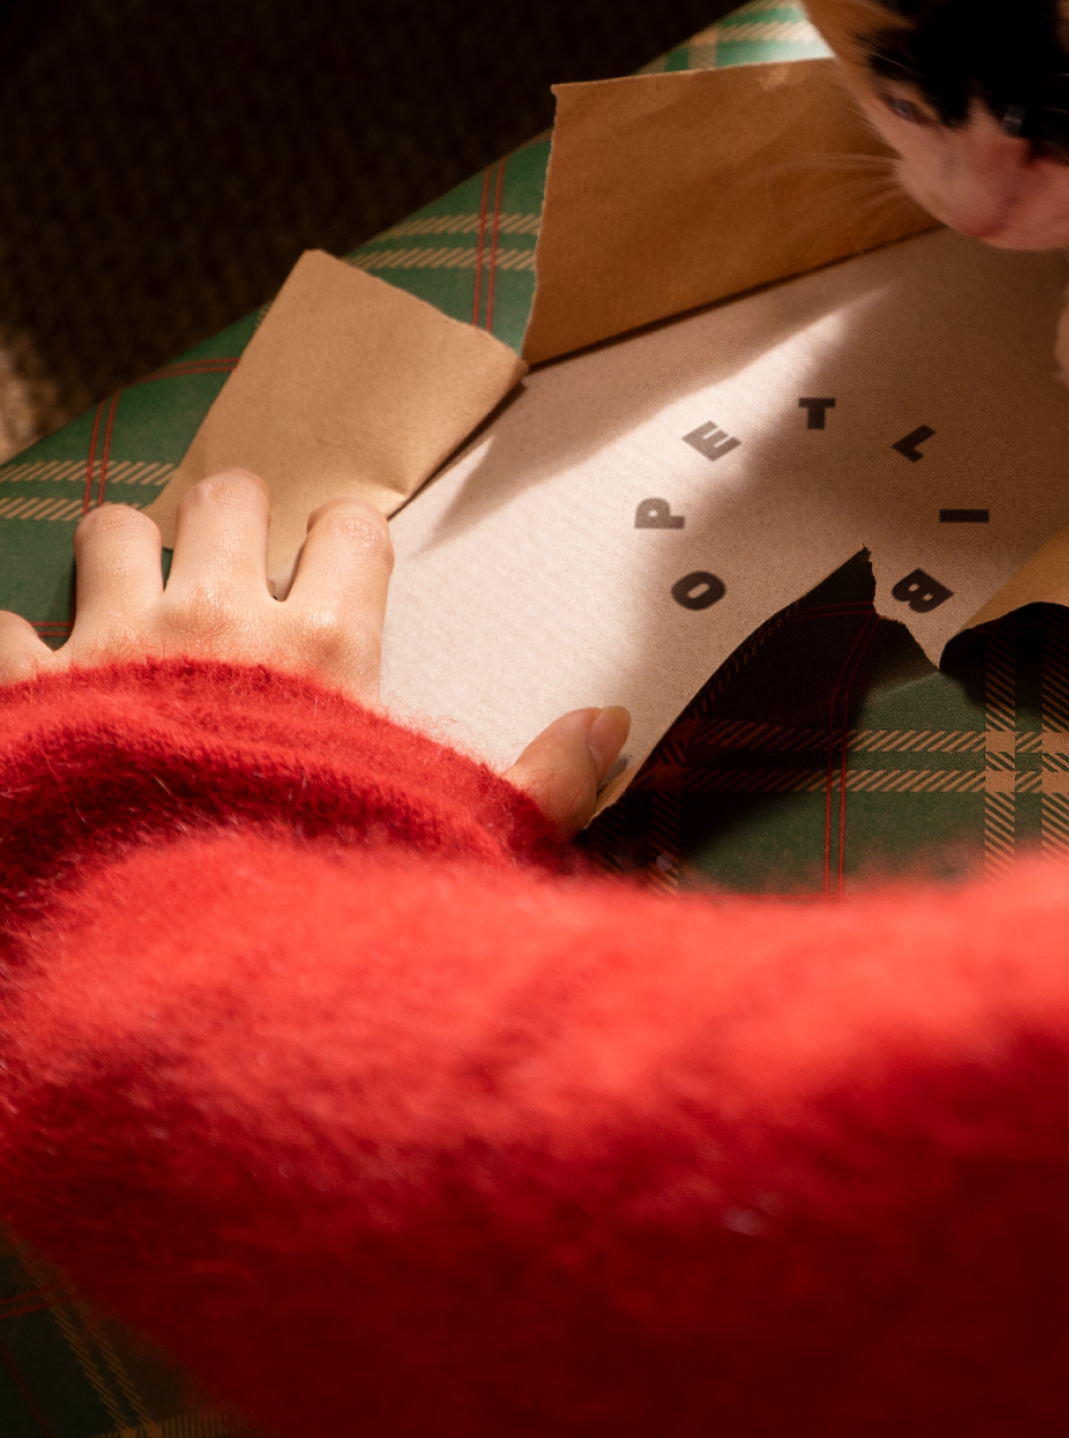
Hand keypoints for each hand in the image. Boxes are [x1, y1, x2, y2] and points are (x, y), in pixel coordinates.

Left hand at [0, 468, 628, 842]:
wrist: (166, 966)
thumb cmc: (314, 889)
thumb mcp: (454, 835)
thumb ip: (544, 779)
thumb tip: (613, 724)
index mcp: (327, 646)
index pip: (350, 527)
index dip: (345, 540)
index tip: (338, 568)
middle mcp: (221, 621)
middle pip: (229, 497)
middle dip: (231, 523)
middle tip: (232, 571)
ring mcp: (115, 644)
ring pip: (113, 529)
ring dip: (122, 560)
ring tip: (132, 606)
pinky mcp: (28, 688)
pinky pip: (7, 620)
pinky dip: (18, 643)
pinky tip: (36, 678)